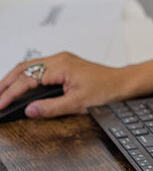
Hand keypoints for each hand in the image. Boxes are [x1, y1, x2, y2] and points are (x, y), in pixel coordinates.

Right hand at [0, 52, 127, 118]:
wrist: (123, 84)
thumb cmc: (106, 90)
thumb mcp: (78, 104)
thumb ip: (51, 108)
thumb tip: (29, 110)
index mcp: (61, 66)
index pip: (27, 79)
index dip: (11, 93)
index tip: (0, 104)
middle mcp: (59, 60)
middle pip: (23, 68)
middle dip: (5, 83)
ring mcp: (60, 61)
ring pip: (28, 67)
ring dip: (13, 79)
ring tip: (1, 92)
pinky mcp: (63, 65)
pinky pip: (37, 69)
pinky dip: (24, 77)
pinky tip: (18, 86)